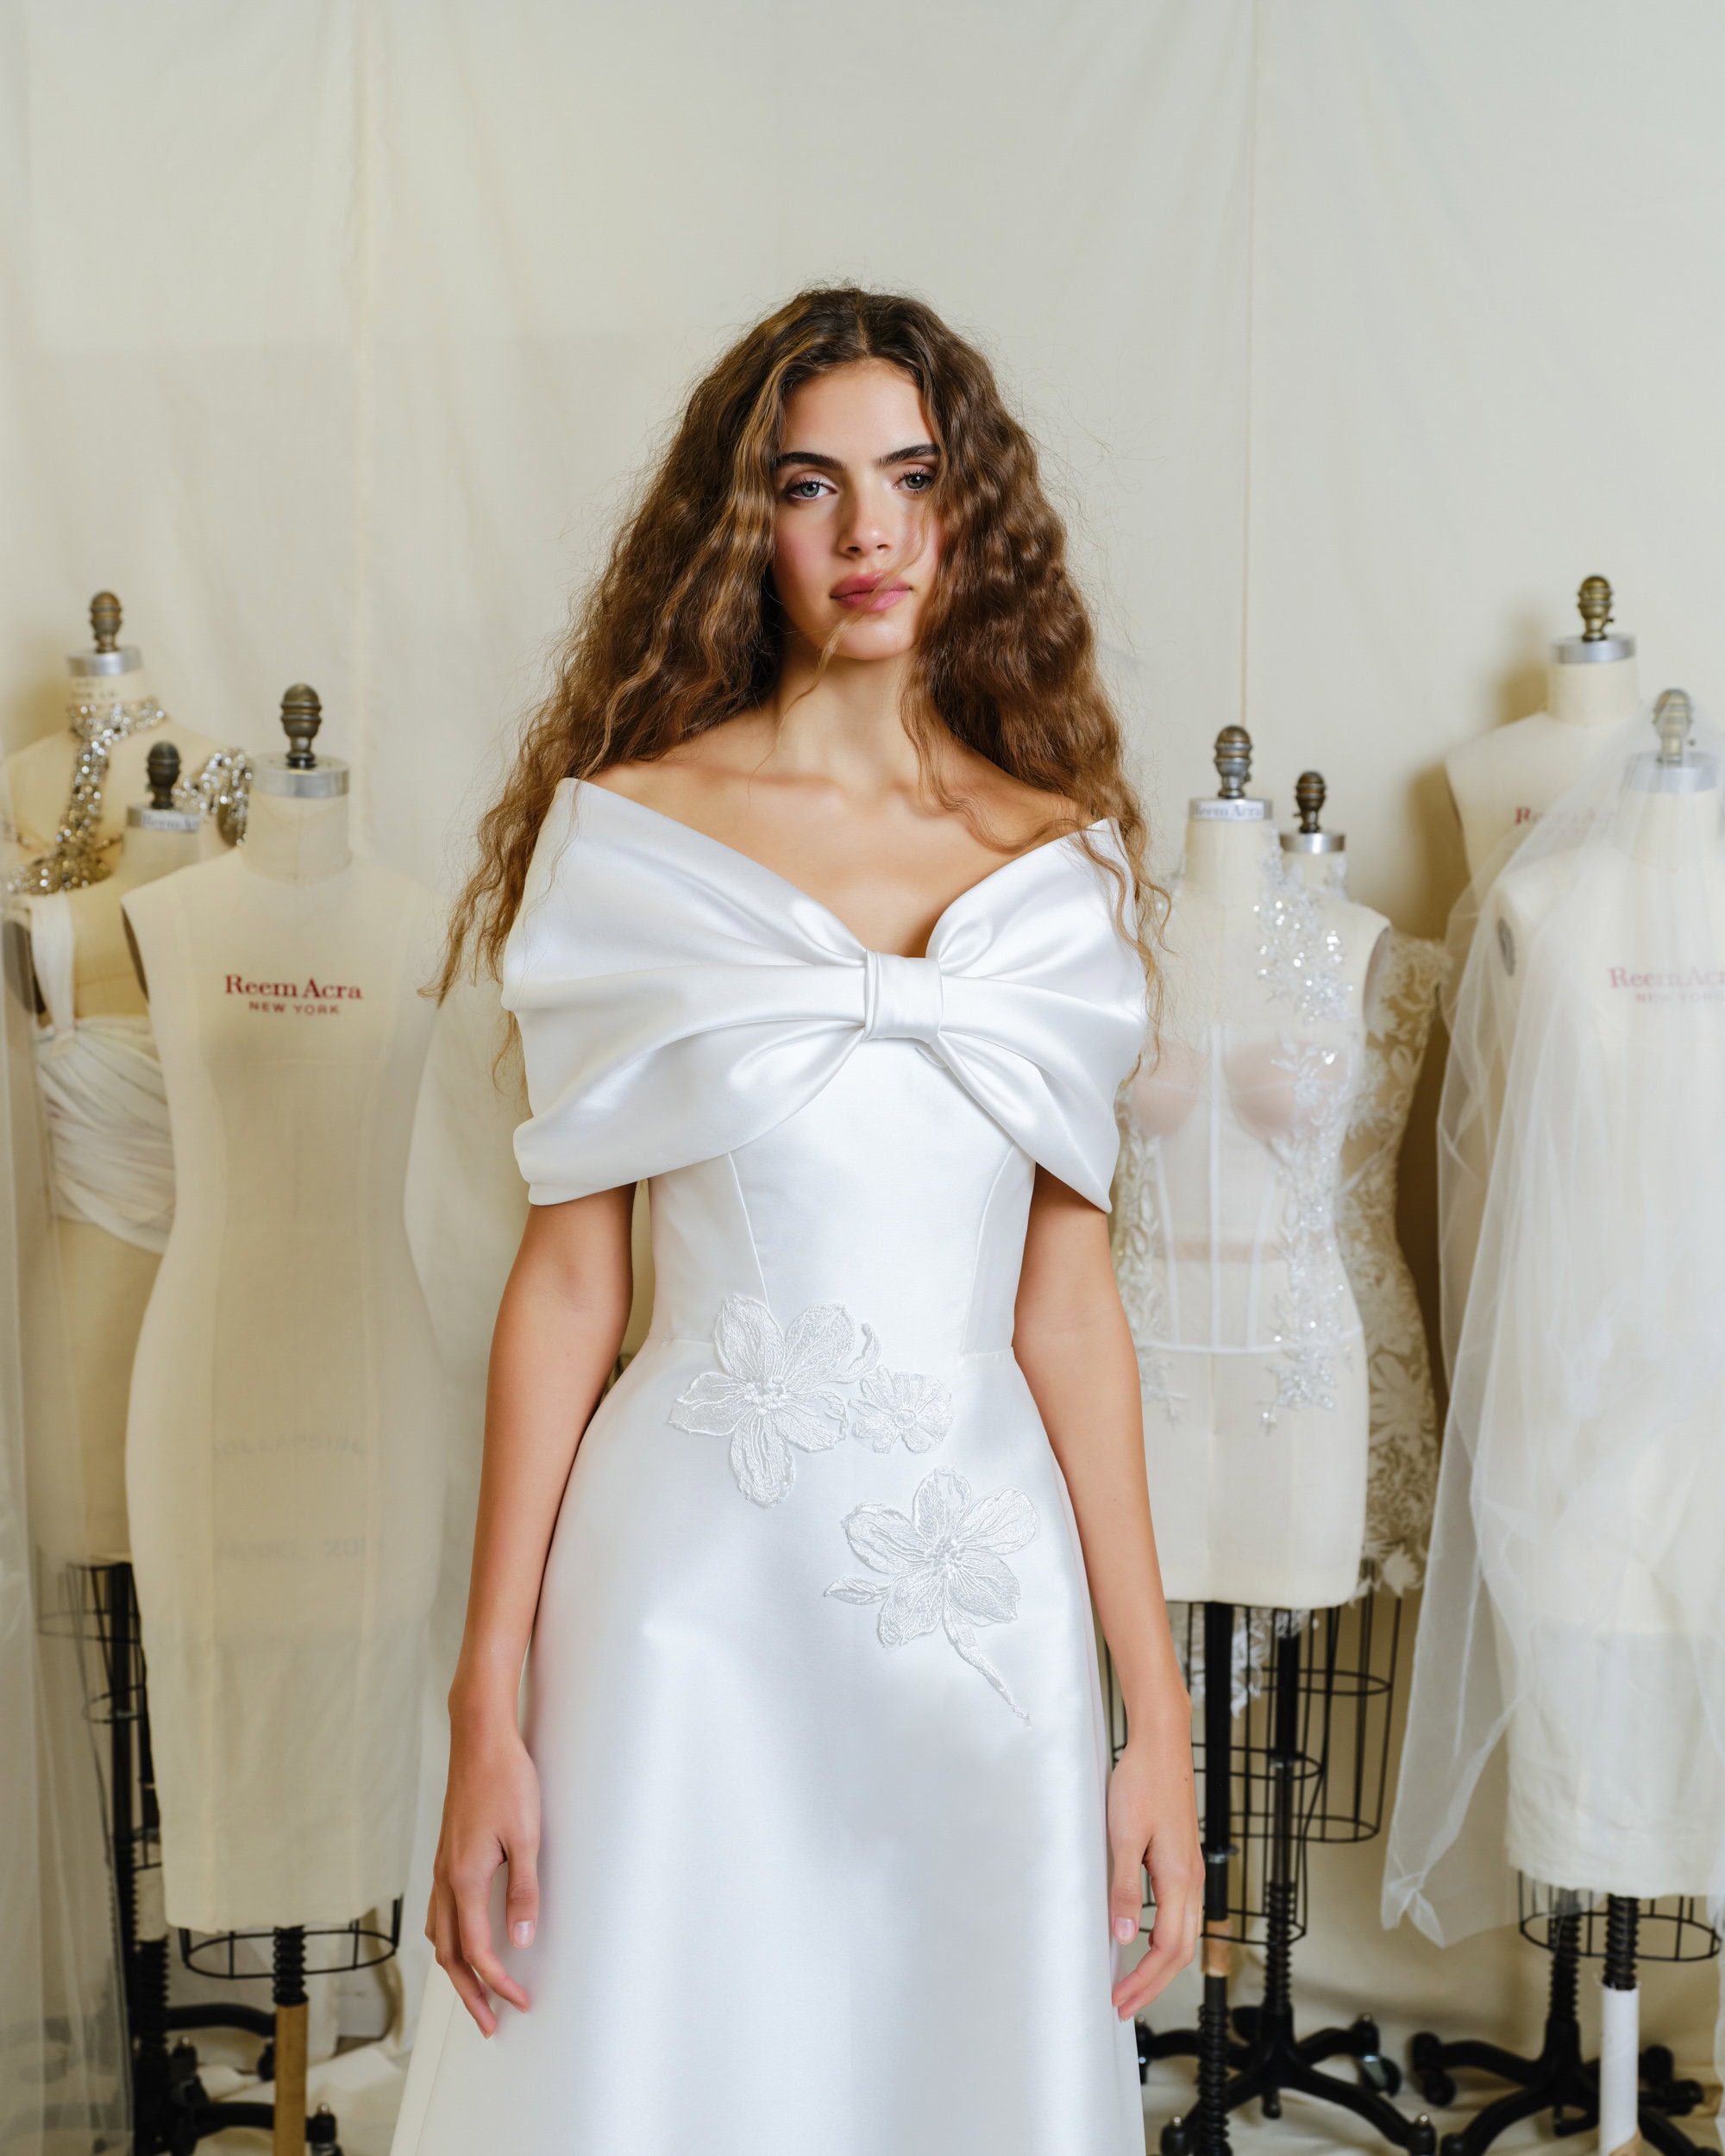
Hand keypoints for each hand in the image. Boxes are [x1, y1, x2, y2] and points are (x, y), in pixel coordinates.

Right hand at [426, 1711, 541, 2035]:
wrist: (479, 1739)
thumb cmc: (506, 1780)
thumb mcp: (526, 1836)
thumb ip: (523, 1890)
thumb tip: (521, 1938)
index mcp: (463, 1879)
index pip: (476, 1951)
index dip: (497, 1983)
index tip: (519, 2003)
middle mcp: (445, 1879)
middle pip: (448, 1954)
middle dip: (469, 1993)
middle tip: (490, 2023)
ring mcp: (441, 1867)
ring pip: (438, 1935)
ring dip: (455, 1970)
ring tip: (476, 1992)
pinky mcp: (446, 1855)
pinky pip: (439, 1911)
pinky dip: (449, 1938)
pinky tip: (463, 1938)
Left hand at [1107, 1726, 1202, 2019]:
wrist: (1161, 1746)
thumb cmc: (1142, 1784)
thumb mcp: (1123, 1836)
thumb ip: (1124, 1889)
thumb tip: (1122, 1936)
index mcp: (1179, 1880)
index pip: (1167, 1950)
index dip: (1144, 1980)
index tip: (1120, 1998)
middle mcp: (1192, 1881)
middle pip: (1181, 1951)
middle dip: (1153, 1983)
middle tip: (1124, 2003)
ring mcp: (1191, 1871)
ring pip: (1184, 1934)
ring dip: (1160, 1964)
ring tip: (1133, 1981)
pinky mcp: (1184, 1861)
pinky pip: (1181, 1915)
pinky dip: (1165, 1940)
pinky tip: (1144, 1939)